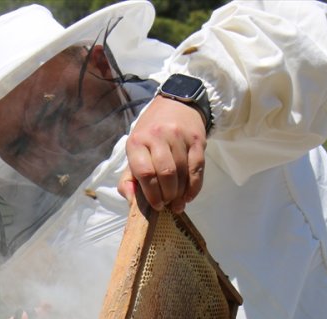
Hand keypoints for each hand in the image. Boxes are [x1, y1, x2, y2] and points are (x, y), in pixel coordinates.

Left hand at [119, 96, 206, 212]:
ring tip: (178, 202)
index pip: (145, 173)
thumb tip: (132, 202)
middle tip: (168, 204)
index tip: (156, 205)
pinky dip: (194, 187)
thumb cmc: (150, 133)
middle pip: (166, 174)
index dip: (152, 194)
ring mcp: (179, 137)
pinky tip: (189, 195)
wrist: (175, 104)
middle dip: (168, 195)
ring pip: (183, 173)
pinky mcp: (197, 140)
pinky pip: (197, 169)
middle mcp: (158, 136)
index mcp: (137, 142)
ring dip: (181, 193)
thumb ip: (128, 178)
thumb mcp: (134, 150)